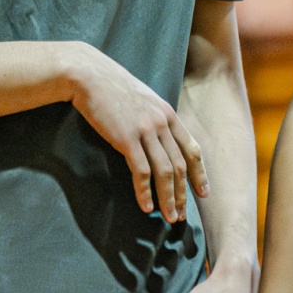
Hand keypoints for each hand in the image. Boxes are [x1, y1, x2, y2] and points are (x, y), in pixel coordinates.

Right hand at [65, 43, 207, 221]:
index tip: (202, 193)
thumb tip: (159, 139)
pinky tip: (146, 207)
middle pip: (180, 164)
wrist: (89, 75)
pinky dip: (144, 192)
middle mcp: (162, 123)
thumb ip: (155, 118)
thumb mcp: (143, 99)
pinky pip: (141, 171)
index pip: (191, 148)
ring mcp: (145, 130)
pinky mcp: (126, 138)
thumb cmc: (112, 88)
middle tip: (181, 215)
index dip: (199, 173)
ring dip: (168, 198)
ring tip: (168, 217)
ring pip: (164, 171)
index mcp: (168, 114)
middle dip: (183, 193)